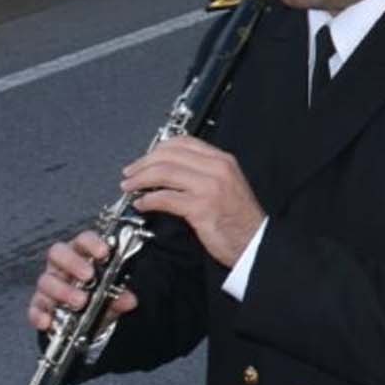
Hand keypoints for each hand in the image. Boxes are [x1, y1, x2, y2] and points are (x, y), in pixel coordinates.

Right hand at [31, 227, 136, 332]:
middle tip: (88, 276)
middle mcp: (61, 266)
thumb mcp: (112, 295)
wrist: (84, 320)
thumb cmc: (96, 295)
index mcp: (81, 254)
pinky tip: (49, 321)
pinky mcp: (39, 305)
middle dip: (73, 263)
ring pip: (46, 281)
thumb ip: (120, 295)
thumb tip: (129, 301)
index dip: (92, 243)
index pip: (83, 240)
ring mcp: (49, 284)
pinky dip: (40, 315)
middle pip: (58, 253)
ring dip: (63, 291)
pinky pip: (34, 308)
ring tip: (80, 302)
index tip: (104, 252)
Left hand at [120, 136, 264, 267]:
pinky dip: (148, 200)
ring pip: (164, 173)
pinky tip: (141, 204)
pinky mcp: (201, 208)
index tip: (144, 159)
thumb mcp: (225, 184)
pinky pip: (166, 198)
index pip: (183, 143)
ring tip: (129, 187)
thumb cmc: (239, 218)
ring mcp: (209, 187)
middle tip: (129, 172)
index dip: (158, 149)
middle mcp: (216, 169)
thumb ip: (202, 174)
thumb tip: (169, 172)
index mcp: (222, 160)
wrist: (255, 242)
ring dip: (140, 179)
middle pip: (169, 155)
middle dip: (143, 163)